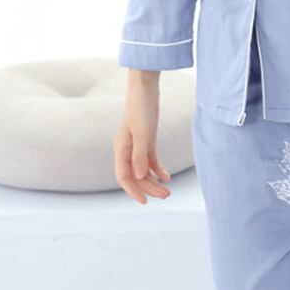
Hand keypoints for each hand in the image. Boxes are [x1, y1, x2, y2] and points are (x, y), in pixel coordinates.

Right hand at [113, 77, 172, 204]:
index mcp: (120, 149)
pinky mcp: (147, 139)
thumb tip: (139, 176)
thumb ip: (140, 155)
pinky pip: (150, 160)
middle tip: (167, 196)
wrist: (145, 87)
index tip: (145, 202)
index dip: (133, 191)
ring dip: (154, 181)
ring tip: (168, 190)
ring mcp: (137, 145)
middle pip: (136, 176)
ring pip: (143, 170)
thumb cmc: (141, 107)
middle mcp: (127, 149)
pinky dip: (157, 169)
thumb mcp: (142, 132)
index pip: (123, 177)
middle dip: (149, 188)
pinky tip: (167, 177)